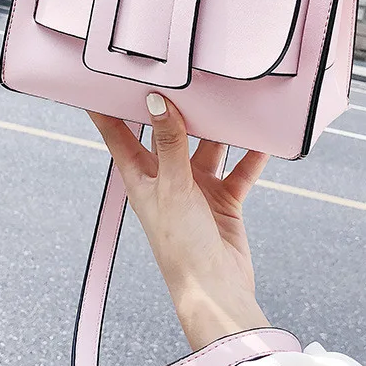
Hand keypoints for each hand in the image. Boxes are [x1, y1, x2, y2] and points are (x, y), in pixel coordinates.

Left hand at [89, 95, 270, 351]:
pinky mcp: (223, 200)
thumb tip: (156, 101)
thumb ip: (169, 143)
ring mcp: (196, 189)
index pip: (118, 135)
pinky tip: (264, 139)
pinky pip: (239, 171)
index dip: (108, 109)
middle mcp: (166, 178)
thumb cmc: (180, 244)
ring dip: (219, 130)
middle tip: (184, 75)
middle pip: (169, 134)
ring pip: (208, 148)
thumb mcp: (172, 187)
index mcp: (141, 177)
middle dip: (176, 109)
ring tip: (230, 100)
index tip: (101, 78)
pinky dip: (251, 156)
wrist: (215, 291)